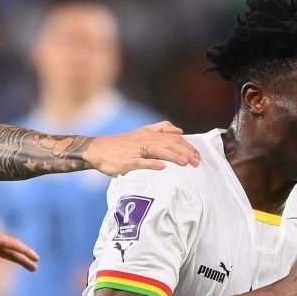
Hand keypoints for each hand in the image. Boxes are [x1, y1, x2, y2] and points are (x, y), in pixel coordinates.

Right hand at [82, 121, 200, 175]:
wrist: (98, 150)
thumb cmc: (121, 144)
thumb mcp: (142, 132)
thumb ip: (161, 128)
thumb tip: (179, 130)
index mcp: (150, 133)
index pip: (174, 138)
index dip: (187, 146)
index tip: (197, 155)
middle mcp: (145, 139)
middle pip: (169, 143)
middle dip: (185, 152)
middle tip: (196, 162)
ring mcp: (135, 150)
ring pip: (157, 151)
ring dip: (172, 156)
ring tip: (185, 162)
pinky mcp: (127, 161)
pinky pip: (140, 162)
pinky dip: (151, 164)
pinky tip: (161, 167)